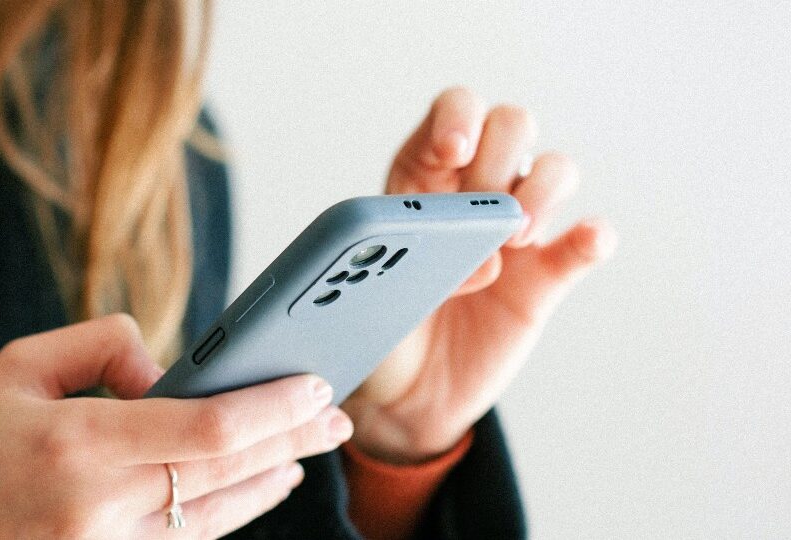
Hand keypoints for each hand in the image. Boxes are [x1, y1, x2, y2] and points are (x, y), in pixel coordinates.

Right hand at [0, 314, 353, 537]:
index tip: (314, 385)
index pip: (205, 428)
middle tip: (336, 416)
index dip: (272, 408)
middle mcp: (99, 504)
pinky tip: (258, 487)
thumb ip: (102, 346)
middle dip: (292, 439)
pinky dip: (232, 511)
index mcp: (79, 442)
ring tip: (307, 450)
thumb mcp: (22, 365)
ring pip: (216, 514)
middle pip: (225, 471)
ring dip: (270, 480)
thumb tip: (169, 371)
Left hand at [342, 88, 616, 463]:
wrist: (404, 395)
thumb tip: (478, 259)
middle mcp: (474, 193)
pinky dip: (593, 235)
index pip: (452, 114)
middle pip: (511, 126)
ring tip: (515, 238)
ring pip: (555, 169)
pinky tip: (586, 241)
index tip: (454, 150)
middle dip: (501, 156)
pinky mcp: (547, 275)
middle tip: (482, 210)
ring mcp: (516, 230)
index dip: (458, 117)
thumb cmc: (378, 331)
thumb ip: (411, 265)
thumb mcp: (368, 294)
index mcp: (421, 180)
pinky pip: (586, 242)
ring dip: (544, 190)